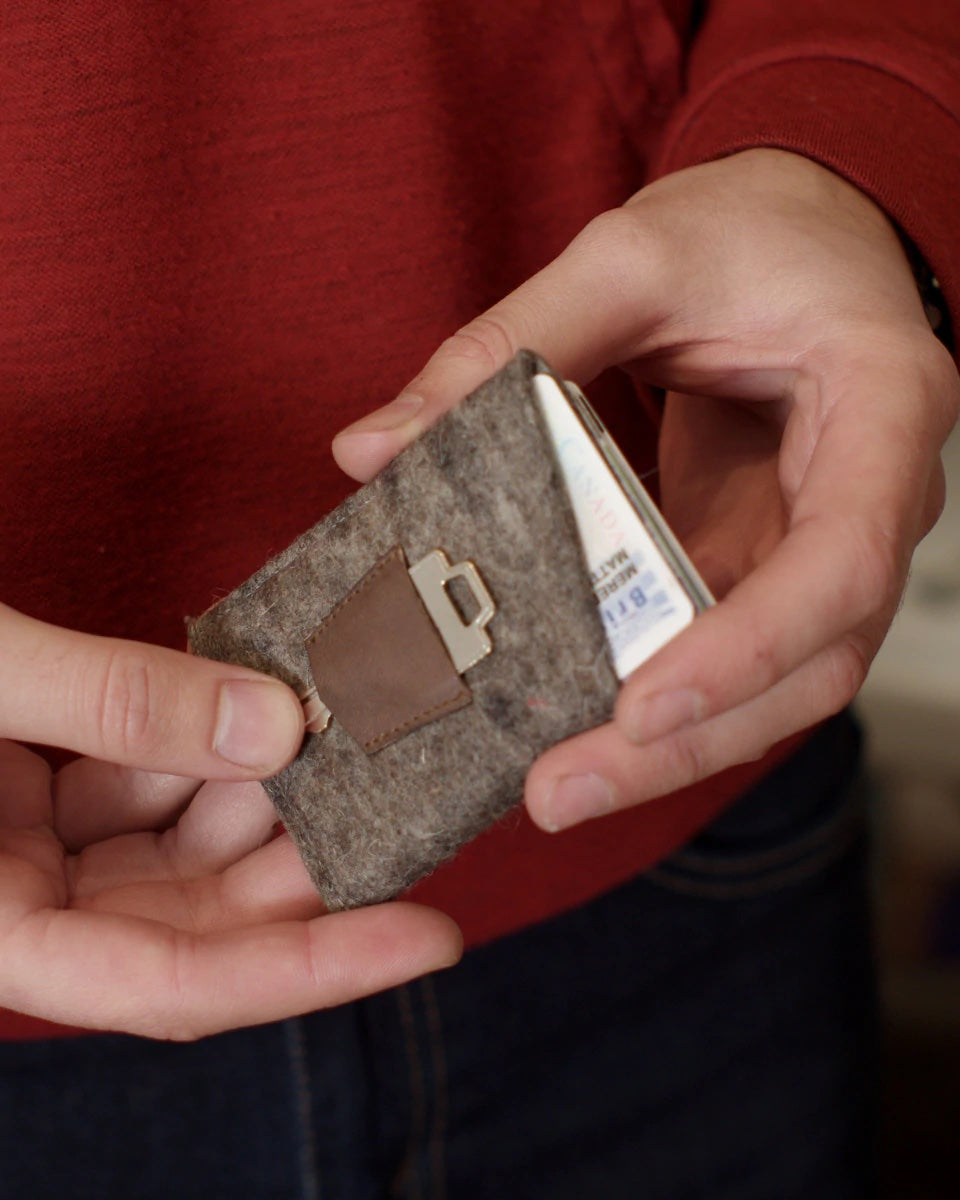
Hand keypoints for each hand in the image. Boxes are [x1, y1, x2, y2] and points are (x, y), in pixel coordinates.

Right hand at [0, 605, 461, 1036]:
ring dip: (273, 785)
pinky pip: (157, 782)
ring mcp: (44, 852)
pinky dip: (214, 741)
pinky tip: (271, 696)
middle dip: (312, 859)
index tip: (431, 937)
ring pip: (192, 841)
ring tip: (353, 724)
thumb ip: (110, 702)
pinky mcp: (52, 796)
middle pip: (206, 917)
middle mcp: (31, 908)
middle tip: (411, 802)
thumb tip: (272, 727)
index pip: (176, 985)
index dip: (312, 967)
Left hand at [332, 149, 959, 831]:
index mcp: (882, 408)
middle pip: (808, 664)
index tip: (641, 704)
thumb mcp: (632, 258)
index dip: (748, 648)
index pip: (841, 562)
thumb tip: (375, 446)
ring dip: (667, 746)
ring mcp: (823, 543)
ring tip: (553, 786)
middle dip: (688, 742)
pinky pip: (722, 649)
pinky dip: (653, 697)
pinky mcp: (767, 561)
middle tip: (560, 790)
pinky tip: (569, 721)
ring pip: (771, 684)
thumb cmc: (750, 229)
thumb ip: (509, 344)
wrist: (805, 230)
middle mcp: (874, 500)